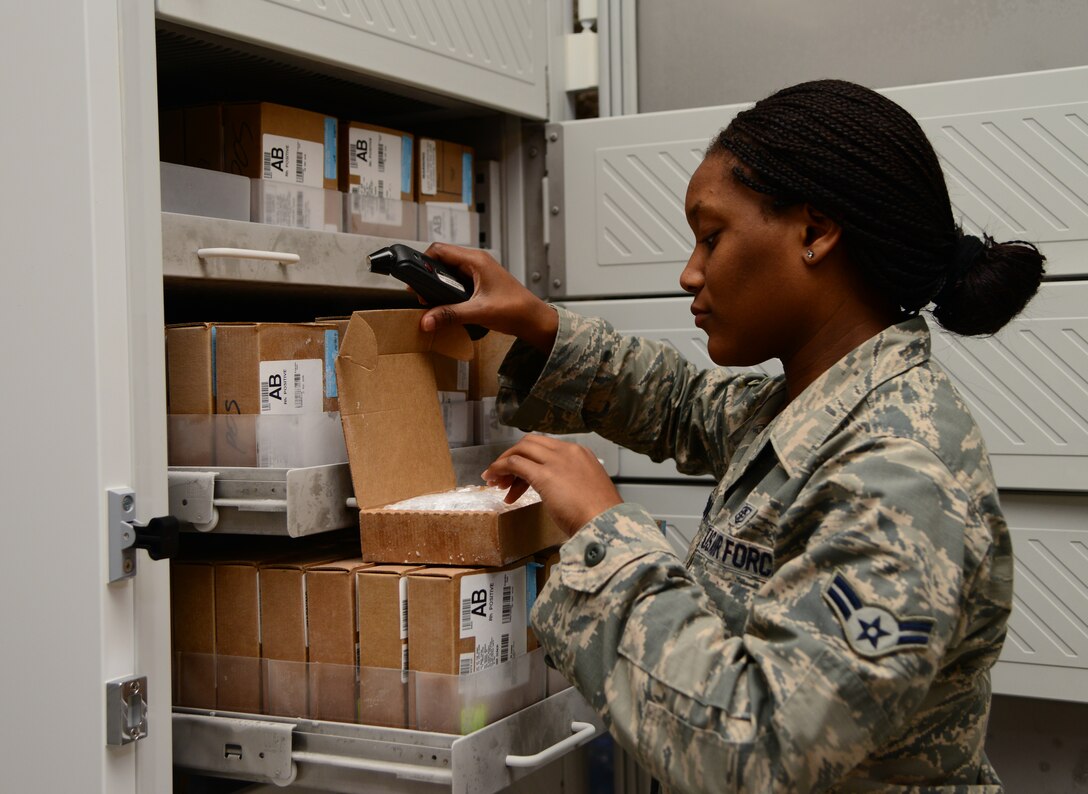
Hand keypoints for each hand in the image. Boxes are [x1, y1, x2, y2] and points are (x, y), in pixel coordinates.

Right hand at [417, 243, 557, 353]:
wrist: (533, 320)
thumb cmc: (516, 309)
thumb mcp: (478, 312)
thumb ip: (449, 315)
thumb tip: (427, 319)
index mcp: (476, 260)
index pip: (440, 250)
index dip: (423, 261)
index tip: (414, 278)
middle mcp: (476, 263)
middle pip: (442, 261)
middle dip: (428, 277)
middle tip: (421, 294)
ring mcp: (478, 273)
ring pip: (449, 273)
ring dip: (438, 286)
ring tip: (432, 302)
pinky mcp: (479, 284)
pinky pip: (457, 283)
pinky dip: (448, 293)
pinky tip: (446, 306)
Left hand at [482, 435, 621, 535]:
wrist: (607, 524)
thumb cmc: (600, 515)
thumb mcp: (587, 490)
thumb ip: (571, 483)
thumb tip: (556, 491)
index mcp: (581, 453)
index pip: (547, 447)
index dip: (529, 458)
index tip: (521, 476)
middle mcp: (568, 451)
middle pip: (531, 443)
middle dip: (514, 456)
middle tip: (503, 476)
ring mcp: (556, 461)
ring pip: (521, 449)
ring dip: (504, 463)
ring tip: (495, 480)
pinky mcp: (544, 474)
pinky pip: (514, 463)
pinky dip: (499, 468)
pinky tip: (493, 478)